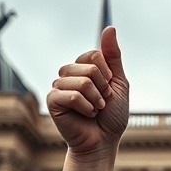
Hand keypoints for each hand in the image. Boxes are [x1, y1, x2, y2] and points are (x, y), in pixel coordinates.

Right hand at [47, 26, 129, 170]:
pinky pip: (70, 95)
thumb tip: (110, 28)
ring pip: (81, 81)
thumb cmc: (111, 117)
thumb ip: (113, 57)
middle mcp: (69, 75)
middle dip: (103, 89)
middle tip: (102, 104)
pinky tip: (85, 115)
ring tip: (94, 111)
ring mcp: (58, 87)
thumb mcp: (118, 83)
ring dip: (95, 99)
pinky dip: (84, 107)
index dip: (107, 74)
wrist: (103, 142)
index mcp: (83, 68)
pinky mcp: (52, 101)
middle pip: (88, 67)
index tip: (109, 90)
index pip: (94, 54)